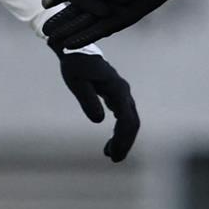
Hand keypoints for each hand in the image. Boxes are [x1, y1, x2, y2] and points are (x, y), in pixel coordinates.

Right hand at [43, 0, 195, 50]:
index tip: (38, 0)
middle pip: (75, 9)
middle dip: (60, 20)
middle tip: (41, 30)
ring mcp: (111, 6)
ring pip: (84, 20)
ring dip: (68, 32)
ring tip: (50, 42)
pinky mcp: (122, 17)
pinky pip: (100, 29)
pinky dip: (85, 37)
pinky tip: (70, 46)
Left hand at [56, 46, 139, 161]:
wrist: (76, 49)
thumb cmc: (75, 65)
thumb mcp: (77, 82)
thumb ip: (87, 100)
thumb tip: (98, 121)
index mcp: (117, 89)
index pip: (127, 119)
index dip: (123, 139)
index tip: (113, 155)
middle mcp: (124, 92)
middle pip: (133, 122)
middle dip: (125, 142)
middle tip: (115, 159)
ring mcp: (122, 94)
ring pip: (130, 121)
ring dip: (123, 139)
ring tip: (111, 155)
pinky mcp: (117, 95)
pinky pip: (124, 117)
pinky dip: (119, 132)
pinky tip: (110, 143)